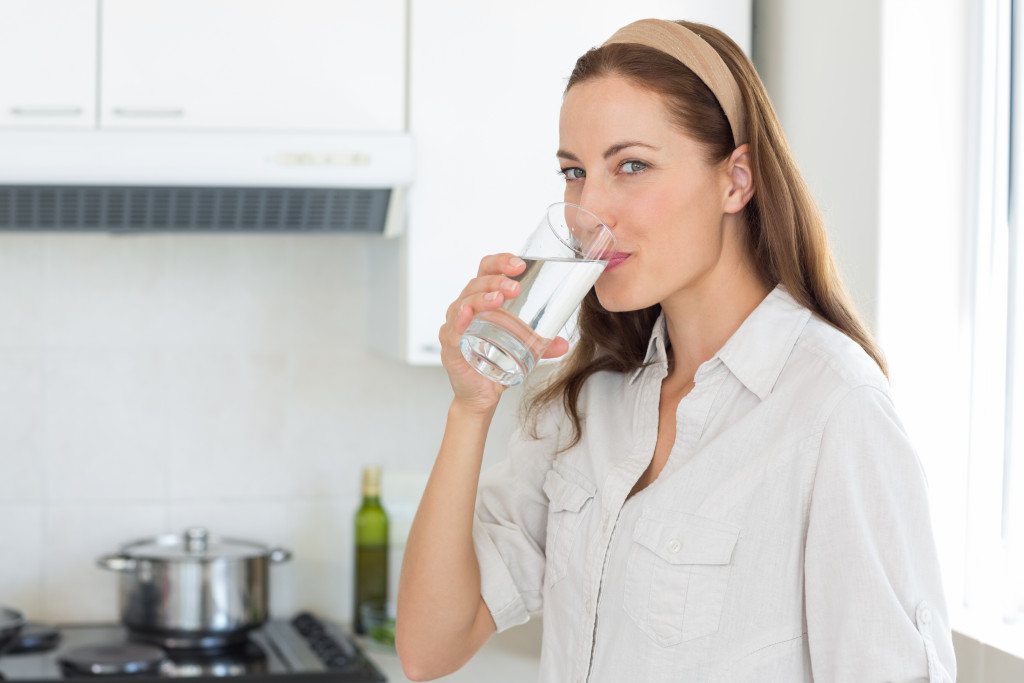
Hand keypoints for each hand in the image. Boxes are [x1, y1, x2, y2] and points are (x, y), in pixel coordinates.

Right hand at [439, 254, 569, 410]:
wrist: (481, 396)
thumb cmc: (496, 364)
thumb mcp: (524, 350)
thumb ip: (543, 345)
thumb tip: (565, 344)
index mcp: (481, 301)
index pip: (486, 270)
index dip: (500, 262)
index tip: (519, 264)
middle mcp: (464, 310)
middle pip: (475, 284)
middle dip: (495, 281)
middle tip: (515, 287)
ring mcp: (454, 329)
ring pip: (463, 303)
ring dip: (481, 298)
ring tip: (499, 299)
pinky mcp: (451, 350)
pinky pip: (451, 332)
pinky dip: (458, 321)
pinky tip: (467, 314)